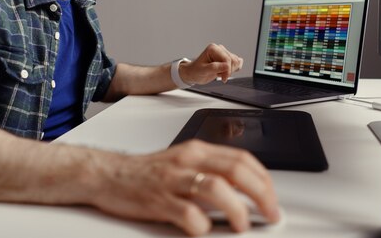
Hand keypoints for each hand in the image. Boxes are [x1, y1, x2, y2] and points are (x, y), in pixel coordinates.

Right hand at [90, 139, 278, 235]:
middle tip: (270, 213)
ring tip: (243, 225)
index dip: (264, 180)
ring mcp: (172, 180)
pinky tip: (204, 230)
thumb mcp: (184, 163)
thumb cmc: (148, 172)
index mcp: (197, 150)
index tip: (272, 199)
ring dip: (236, 209)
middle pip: (235, 170)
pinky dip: (202, 225)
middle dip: (260, 194)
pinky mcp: (157, 199)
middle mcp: (187, 161)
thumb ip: (211, 171)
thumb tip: (244, 188)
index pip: (242, 158)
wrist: (109, 175)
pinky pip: (187, 213)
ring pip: (215, 188)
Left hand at [181, 43, 243, 84]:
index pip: (227, 59)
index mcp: (213, 48)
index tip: (223, 78)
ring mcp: (223, 53)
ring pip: (236, 62)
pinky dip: (233, 70)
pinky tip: (224, 72)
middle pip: (233, 60)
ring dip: (229, 71)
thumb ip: (215, 67)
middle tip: (219, 76)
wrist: (194, 74)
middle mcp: (219, 49)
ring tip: (219, 73)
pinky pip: (237, 63)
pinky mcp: (227, 59)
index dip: (227, 70)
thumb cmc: (196, 71)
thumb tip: (227, 66)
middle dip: (228, 71)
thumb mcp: (203, 71)